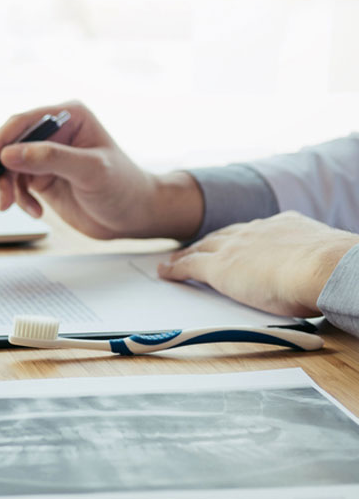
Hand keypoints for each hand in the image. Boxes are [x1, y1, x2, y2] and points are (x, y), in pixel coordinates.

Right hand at [0, 101, 203, 239]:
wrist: (134, 217)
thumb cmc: (123, 188)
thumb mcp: (89, 170)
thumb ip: (50, 159)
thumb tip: (9, 153)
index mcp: (69, 116)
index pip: (23, 122)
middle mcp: (55, 132)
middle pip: (10, 145)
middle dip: (1, 171)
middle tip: (2, 198)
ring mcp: (47, 156)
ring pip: (9, 167)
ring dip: (8, 189)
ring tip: (16, 208)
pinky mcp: (42, 177)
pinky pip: (17, 185)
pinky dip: (20, 200)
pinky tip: (36, 212)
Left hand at [158, 211, 358, 316]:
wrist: (324, 267)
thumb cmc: (333, 269)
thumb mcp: (324, 257)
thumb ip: (315, 260)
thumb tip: (323, 272)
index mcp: (284, 226)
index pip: (255, 231)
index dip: (240, 237)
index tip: (234, 241)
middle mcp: (256, 231)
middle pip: (223, 235)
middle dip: (209, 242)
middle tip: (195, 248)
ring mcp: (236, 247)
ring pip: (202, 247)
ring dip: (187, 254)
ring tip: (174, 260)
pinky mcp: (220, 267)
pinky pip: (190, 265)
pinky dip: (175, 268)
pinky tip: (166, 272)